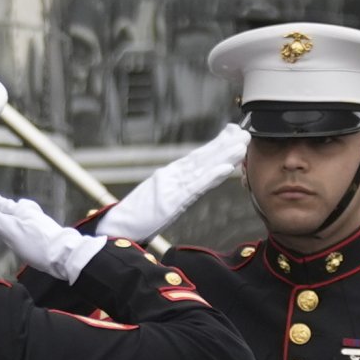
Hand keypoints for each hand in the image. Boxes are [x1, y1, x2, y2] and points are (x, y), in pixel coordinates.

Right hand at [0, 180, 101, 281]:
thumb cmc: (36, 245)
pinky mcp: (38, 229)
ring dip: (1, 210)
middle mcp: (25, 211)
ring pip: (12, 212)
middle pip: (3, 204)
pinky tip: (14, 228)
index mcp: (16, 209)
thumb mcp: (9, 231)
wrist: (63, 256)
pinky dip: (12, 220)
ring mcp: (33, 219)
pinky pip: (20, 221)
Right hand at [98, 123, 247, 242]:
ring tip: (241, 145)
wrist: (117, 227)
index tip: (231, 135)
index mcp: (169, 176)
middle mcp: (171, 176)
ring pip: (202, 168)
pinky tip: (226, 168)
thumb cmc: (136, 218)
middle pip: (202, 158)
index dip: (215, 146)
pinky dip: (212, 176)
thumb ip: (173, 192)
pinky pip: (196, 187)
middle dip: (223, 145)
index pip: (196, 159)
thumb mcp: (159, 202)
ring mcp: (171, 187)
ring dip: (223, 156)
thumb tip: (187, 186)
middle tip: (243, 132)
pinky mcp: (172, 201)